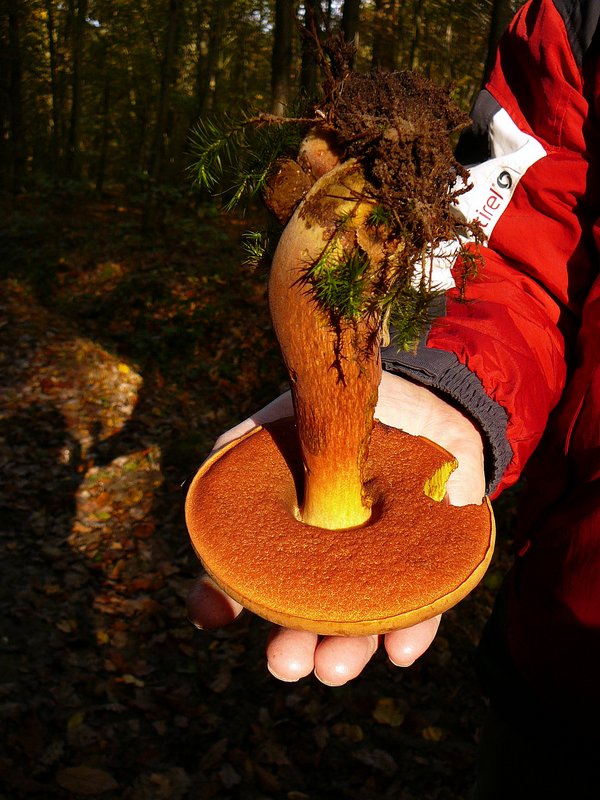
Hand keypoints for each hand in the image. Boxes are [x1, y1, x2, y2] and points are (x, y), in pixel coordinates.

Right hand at [187, 371, 485, 684]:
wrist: (418, 389)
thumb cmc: (340, 411)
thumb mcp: (278, 423)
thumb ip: (234, 452)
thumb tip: (209, 512)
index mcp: (291, 532)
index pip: (252, 575)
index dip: (225, 597)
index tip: (213, 613)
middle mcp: (332, 557)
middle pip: (307, 616)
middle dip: (292, 648)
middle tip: (286, 663)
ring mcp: (382, 563)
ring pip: (362, 623)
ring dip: (347, 652)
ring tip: (334, 667)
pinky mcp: (433, 561)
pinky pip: (426, 604)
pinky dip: (413, 630)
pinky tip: (400, 650)